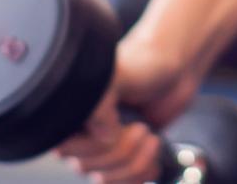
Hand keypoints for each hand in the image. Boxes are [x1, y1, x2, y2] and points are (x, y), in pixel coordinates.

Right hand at [55, 30, 201, 183]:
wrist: (172, 71)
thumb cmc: (141, 65)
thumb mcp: (116, 75)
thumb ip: (99, 102)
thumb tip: (100, 136)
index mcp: (67, 111)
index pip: (64, 149)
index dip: (96, 145)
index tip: (121, 125)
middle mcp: (76, 133)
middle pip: (87, 167)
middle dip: (122, 150)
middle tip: (141, 127)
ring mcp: (98, 149)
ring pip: (106, 179)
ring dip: (136, 162)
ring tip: (150, 137)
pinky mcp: (120, 160)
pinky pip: (121, 183)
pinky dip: (140, 174)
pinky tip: (152, 158)